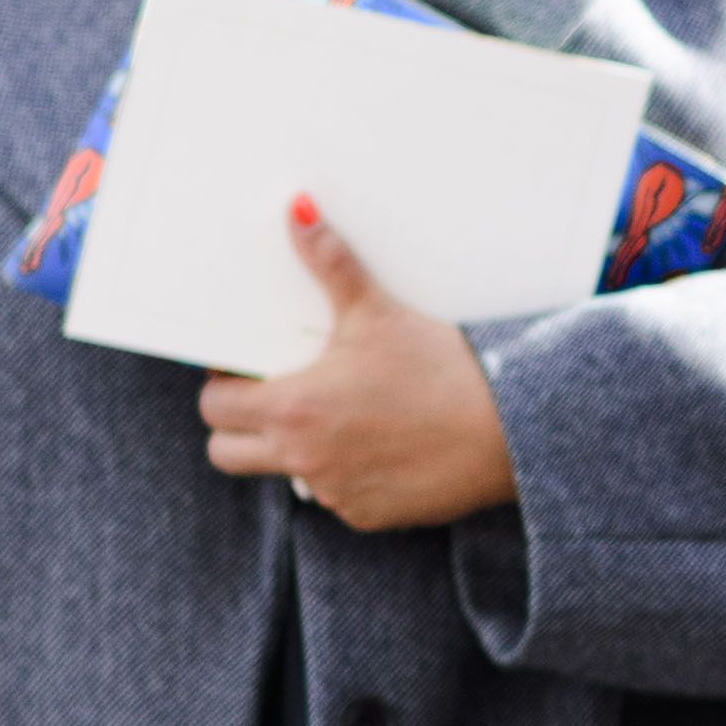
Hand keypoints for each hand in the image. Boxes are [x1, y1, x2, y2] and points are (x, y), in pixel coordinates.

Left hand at [199, 200, 517, 528]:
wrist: (509, 431)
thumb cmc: (442, 371)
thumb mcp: (378, 313)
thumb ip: (330, 264)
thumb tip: (297, 210)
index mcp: (292, 407)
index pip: (215, 407)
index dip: (222, 385)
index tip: (244, 370)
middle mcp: (303, 458)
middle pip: (226, 453)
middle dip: (237, 427)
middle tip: (271, 398)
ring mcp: (334, 492)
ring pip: (285, 474)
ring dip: (296, 451)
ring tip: (339, 418)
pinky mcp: (369, 515)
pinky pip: (336, 496)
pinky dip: (348, 474)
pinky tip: (383, 446)